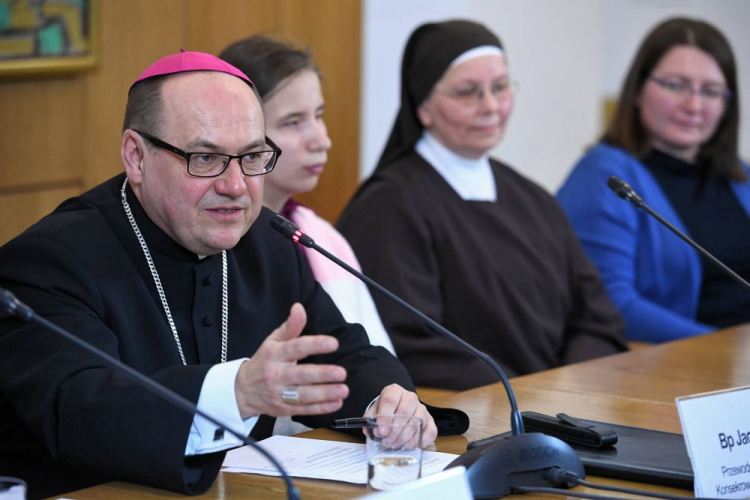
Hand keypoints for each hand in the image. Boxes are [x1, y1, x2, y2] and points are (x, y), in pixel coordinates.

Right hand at [234, 303, 348, 417]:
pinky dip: (321, 408)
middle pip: (301, 374)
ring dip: (325, 393)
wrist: (242, 390)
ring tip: (344, 389)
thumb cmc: (264, 361)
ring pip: (303, 395)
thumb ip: (290, 326)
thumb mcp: (273, 341)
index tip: (333, 343)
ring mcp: (279, 394)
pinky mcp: (283, 409)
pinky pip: (304, 409)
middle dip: (322, 374)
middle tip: (342, 373)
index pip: (296, 348)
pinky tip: (337, 403)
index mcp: (275, 354)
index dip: (315, 345)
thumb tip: (299, 307)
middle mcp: (276, 374)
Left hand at [364, 384, 437, 447]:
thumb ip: (371, 420)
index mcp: (394, 391)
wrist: (396, 409)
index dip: (385, 416)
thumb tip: (371, 430)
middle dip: (395, 430)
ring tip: (395, 445)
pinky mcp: (430, 420)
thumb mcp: (374, 412)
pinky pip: (430, 431)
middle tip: (387, 442)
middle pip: (405, 412)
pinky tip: (409, 446)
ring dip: (405, 437)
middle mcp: (410, 397)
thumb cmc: (385, 411)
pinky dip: (420, 440)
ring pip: (417, 421)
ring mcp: (422, 408)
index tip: (381, 431)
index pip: (390, 400)